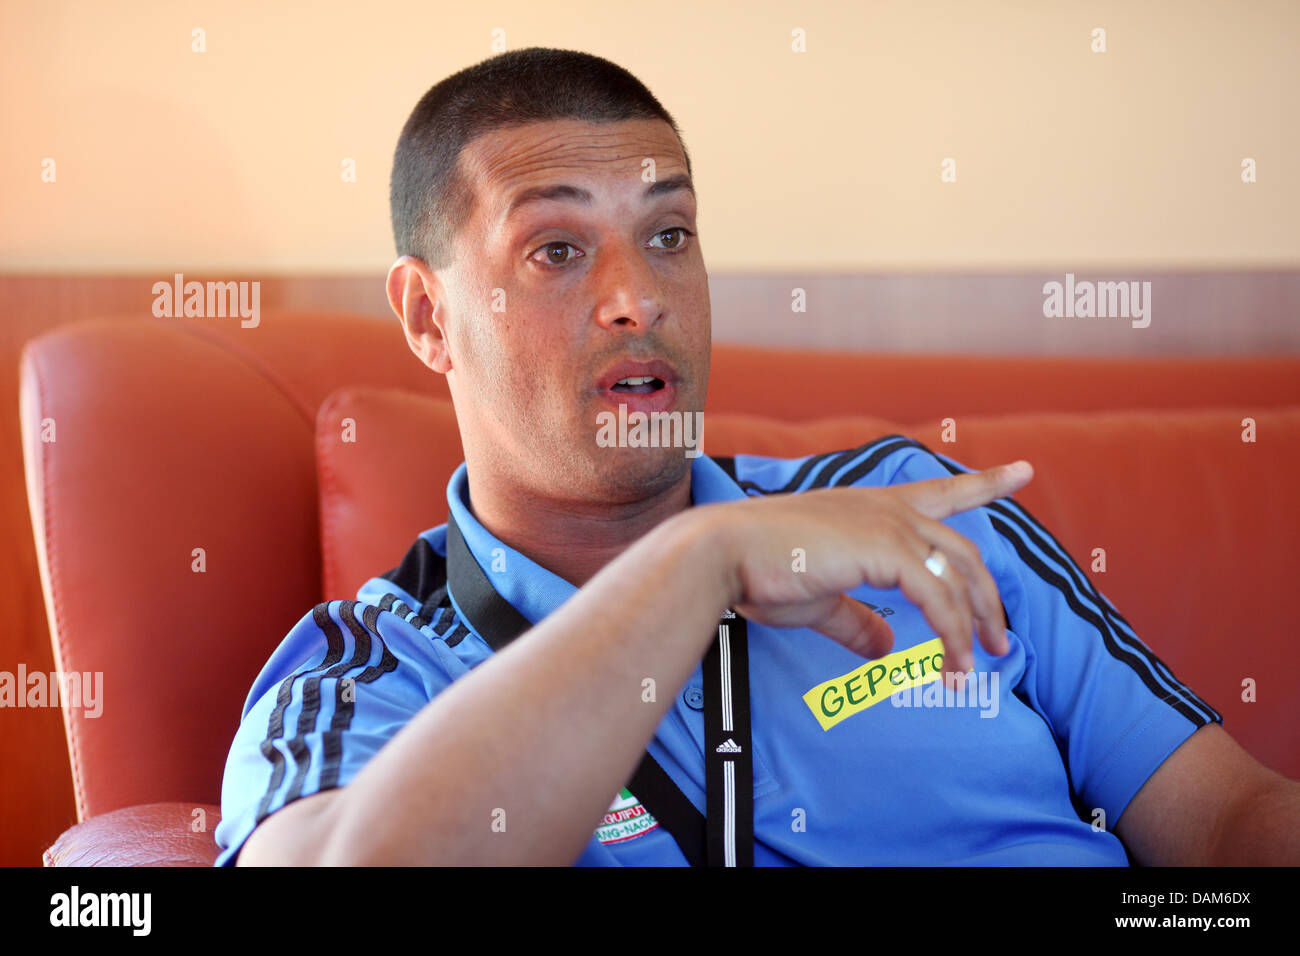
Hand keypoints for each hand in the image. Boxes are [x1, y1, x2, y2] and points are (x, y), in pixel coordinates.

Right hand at [707, 460, 1033, 684]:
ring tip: (976, 667)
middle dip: (988, 598)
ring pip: (956, 576)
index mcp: (871, 508)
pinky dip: (951, 636)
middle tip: (1001, 639)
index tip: (1023, 472)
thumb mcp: (818, 600)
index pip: (940, 490)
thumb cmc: (760, 571)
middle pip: (962, 549)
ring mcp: (888, 526)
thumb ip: (856, 621)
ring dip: (973, 626)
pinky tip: (952, 667)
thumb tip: (885, 646)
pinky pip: (938, 599)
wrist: (724, 554)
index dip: (985, 483)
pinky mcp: (885, 550)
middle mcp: (886, 509)